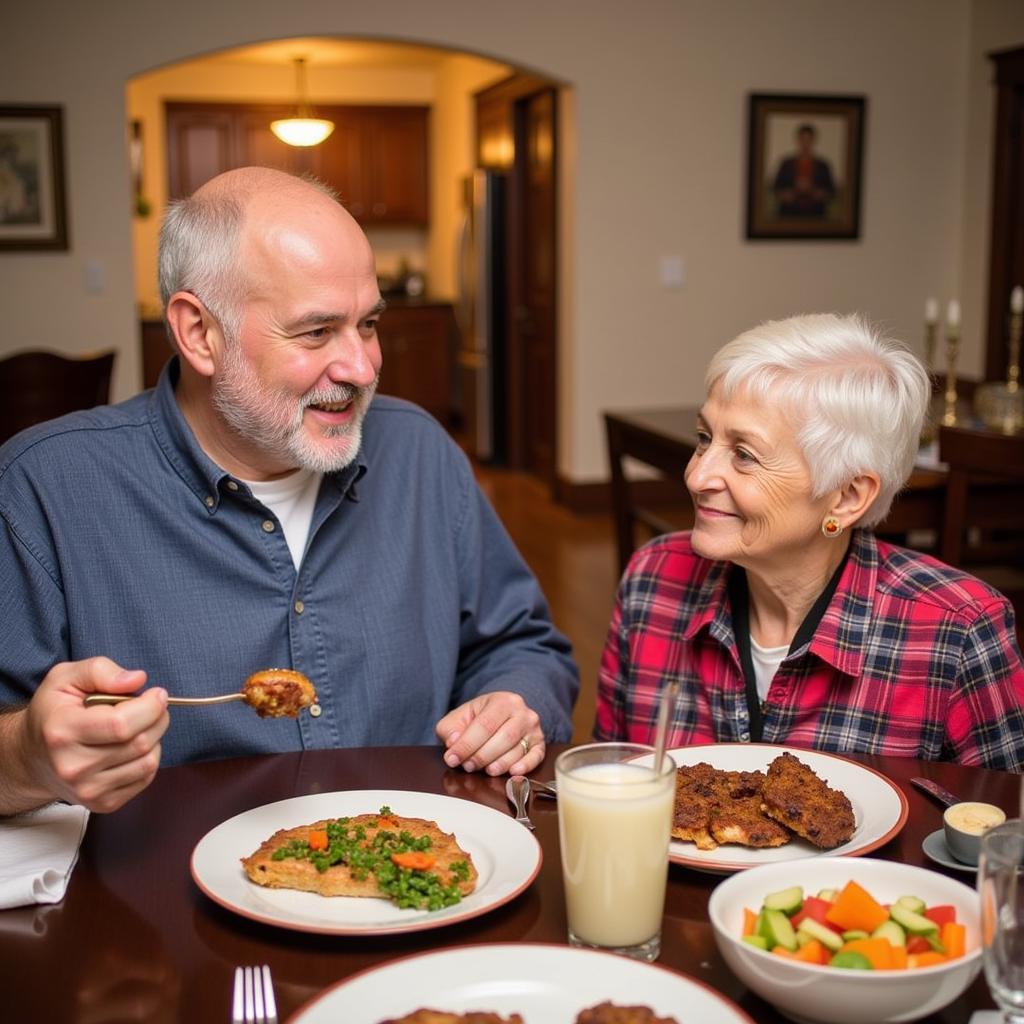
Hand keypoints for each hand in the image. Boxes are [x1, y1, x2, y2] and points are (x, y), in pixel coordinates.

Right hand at [6, 657, 168, 813]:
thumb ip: (100, 670)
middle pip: (140, 742)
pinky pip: (146, 777)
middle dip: (158, 718)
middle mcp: (73, 767)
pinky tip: (131, 746)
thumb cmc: (53, 713)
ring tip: (138, 726)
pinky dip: (148, 757)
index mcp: (62, 732)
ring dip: (155, 738)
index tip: (157, 693)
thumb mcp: (65, 678)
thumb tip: (137, 680)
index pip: (122, 724)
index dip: (150, 706)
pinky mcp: (103, 803)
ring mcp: (88, 790)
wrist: (33, 757)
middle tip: (152, 706)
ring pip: (148, 761)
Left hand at [436, 691, 543, 776]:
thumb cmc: (481, 717)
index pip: (484, 725)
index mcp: (501, 701)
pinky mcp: (539, 743)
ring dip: (499, 764)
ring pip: (517, 750)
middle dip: (482, 756)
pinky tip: (513, 772)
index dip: (467, 745)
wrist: (503, 713)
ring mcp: (533, 728)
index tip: (452, 758)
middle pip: (503, 738)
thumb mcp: (460, 717)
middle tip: (468, 765)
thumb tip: (453, 743)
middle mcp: (521, 712)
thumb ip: (451, 728)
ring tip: (485, 769)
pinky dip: (525, 766)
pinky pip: (536, 757)